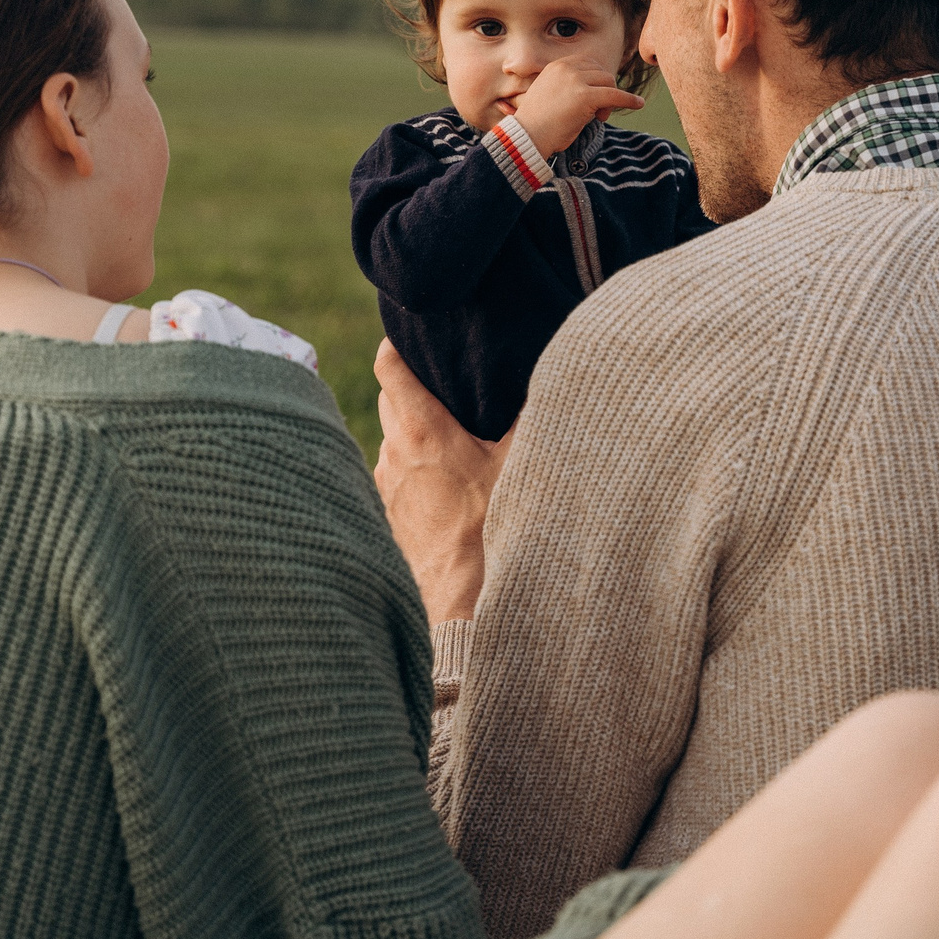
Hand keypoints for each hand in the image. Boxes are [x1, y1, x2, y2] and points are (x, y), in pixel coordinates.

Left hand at [373, 339, 512, 621]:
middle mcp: (393, 451)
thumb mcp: (520, 464)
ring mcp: (386, 484)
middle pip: (390, 397)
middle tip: (447, 384)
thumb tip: (551, 383)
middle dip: (413, 385)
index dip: (398, 343)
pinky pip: (394, 471)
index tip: (415, 336)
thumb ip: (528, 418)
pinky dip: (412, 464)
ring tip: (450, 434)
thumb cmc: (493, 530)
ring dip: (413, 428)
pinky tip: (443, 479)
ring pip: (391, 436)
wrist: (464, 602)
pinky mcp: (388, 512)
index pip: (389, 364)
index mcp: (421, 429)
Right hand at [511, 57, 644, 157]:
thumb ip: (569, 87)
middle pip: (601, 72)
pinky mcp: (585, 96)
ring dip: (610, 100)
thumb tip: (597, 91)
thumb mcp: (551, 95)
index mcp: (557, 66)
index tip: (596, 97)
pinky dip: (629, 100)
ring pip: (609, 82)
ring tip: (599, 117)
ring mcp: (575, 80)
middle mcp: (566, 68)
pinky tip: (638, 104)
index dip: (597, 80)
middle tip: (599, 112)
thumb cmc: (538, 123)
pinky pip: (616, 95)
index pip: (589, 64)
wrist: (527, 137)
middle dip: (605, 90)